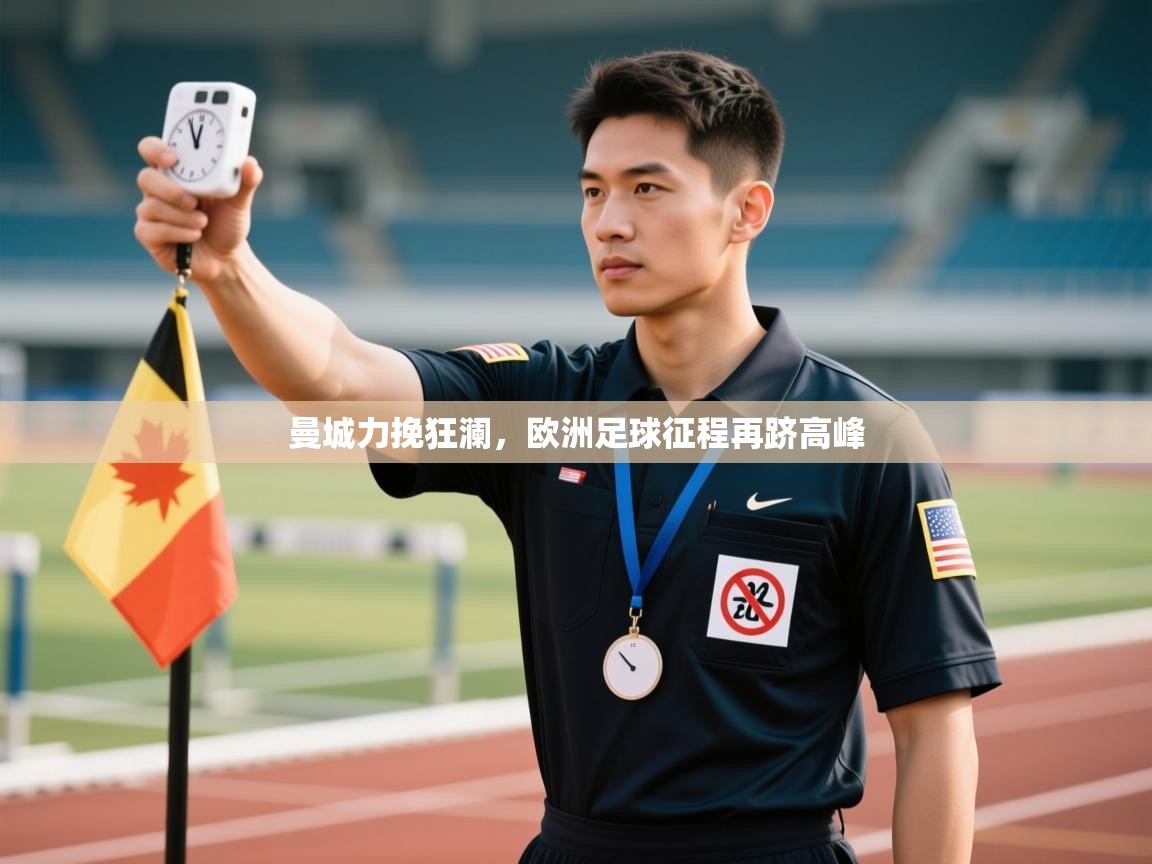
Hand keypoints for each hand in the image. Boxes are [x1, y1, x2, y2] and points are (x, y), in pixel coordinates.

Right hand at [133, 136, 262, 285]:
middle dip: (170, 190)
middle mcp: (158, 189)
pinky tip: (194, 236)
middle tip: (193, 202)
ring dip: (182, 217)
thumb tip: (251, 164)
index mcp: (176, 173)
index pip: (151, 149)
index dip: (155, 149)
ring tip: (203, 223)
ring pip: (151, 206)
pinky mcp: (147, 234)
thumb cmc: (227, 223)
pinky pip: (152, 230)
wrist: (225, 258)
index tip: (172, 158)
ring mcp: (150, 211)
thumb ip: (245, 182)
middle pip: (146, 178)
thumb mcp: (239, 202)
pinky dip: (178, 233)